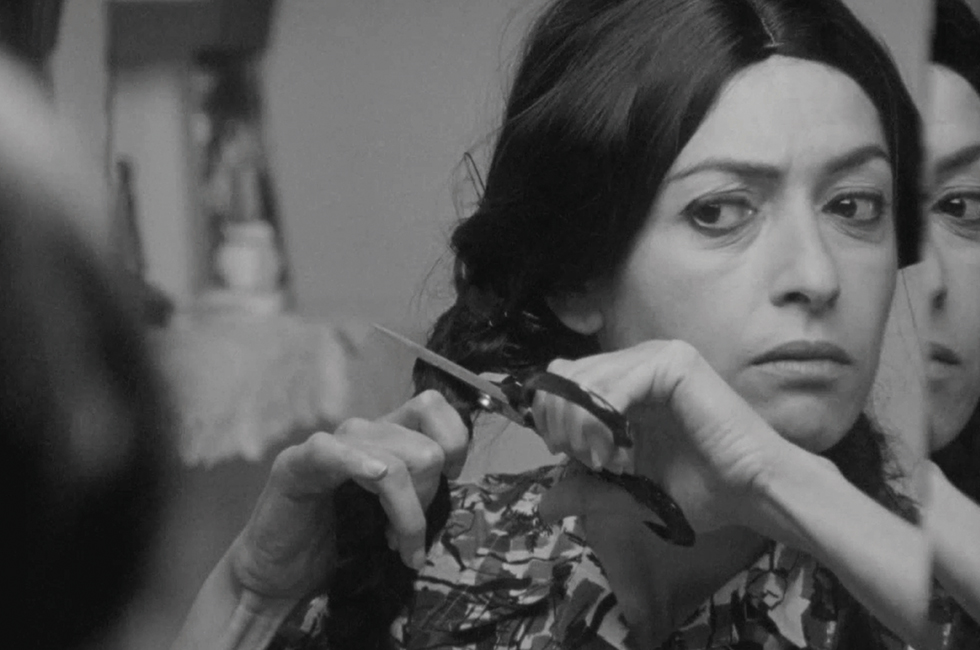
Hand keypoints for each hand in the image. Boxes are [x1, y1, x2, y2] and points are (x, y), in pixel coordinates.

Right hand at [226, 390, 467, 602]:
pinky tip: (373, 480)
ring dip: (407, 515)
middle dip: (428, 499)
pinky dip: (362, 465)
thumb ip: (423, 487)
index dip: (454, 444)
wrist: (281, 576)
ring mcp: (328, 445)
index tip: (449, 485)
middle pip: (426, 448)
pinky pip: (334, 451)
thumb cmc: (341, 544)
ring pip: (395, 462)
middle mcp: (360, 431)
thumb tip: (459, 480)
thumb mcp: (396, 510)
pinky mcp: (296, 464)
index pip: (433, 406)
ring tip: (397, 548)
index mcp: (386, 435)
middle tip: (409, 537)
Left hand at [534, 339, 791, 531]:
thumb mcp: (629, 491)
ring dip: (580, 425)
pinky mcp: (673, 362)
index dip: (551, 414)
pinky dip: (601, 421)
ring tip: (603, 461)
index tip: (565, 454)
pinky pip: (613, 383)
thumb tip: (543, 505)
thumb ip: (587, 490)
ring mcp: (656, 356)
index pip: (563, 377)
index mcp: (625, 381)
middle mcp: (637, 360)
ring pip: (584, 378)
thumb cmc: (702, 490)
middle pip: (566, 374)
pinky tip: (615, 450)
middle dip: (561, 421)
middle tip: (584, 459)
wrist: (752, 492)